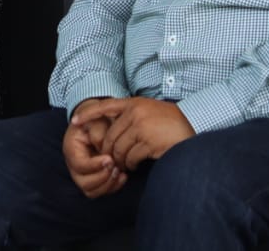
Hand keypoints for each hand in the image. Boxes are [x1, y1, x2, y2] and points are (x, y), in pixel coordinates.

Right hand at [63, 100, 122, 197]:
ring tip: (120, 172)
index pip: (79, 165)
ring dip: (108, 184)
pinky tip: (122, 176)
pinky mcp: (94, 178)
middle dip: (102, 178)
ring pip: (92, 191)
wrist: (98, 121)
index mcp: (71, 149)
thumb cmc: (97, 120)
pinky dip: (112, 187)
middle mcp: (74, 165)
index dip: (94, 165)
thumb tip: (103, 150)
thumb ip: (98, 133)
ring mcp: (83, 174)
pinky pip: (101, 191)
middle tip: (116, 166)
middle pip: (84, 183)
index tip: (110, 158)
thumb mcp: (96, 120)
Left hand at [75, 97, 194, 171]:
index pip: (105, 107)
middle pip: (110, 137)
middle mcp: (136, 113)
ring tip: (127, 164)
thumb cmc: (172, 122)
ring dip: (121, 161)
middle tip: (114, 160)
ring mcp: (142, 127)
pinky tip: (137, 164)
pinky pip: (130, 158)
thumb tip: (112, 132)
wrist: (194, 126)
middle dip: (109, 151)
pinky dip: (131, 164)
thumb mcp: (150, 111)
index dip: (88, 114)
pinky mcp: (148, 142)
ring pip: (118, 149)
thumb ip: (132, 116)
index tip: (74, 121)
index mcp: (135, 104)